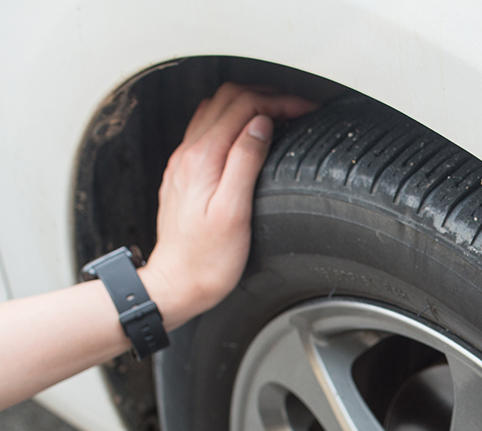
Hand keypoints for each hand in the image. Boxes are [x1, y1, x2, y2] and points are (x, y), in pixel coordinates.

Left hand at [140, 83, 316, 328]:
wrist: (176, 284)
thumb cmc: (207, 260)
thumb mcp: (234, 211)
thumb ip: (245, 161)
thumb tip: (260, 124)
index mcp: (203, 158)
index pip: (243, 106)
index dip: (279, 101)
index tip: (305, 109)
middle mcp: (188, 154)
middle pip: (227, 99)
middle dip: (266, 96)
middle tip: (297, 108)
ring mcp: (183, 162)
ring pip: (215, 110)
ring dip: (248, 105)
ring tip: (278, 116)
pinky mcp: (184, 174)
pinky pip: (207, 129)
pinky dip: (232, 121)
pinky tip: (249, 136)